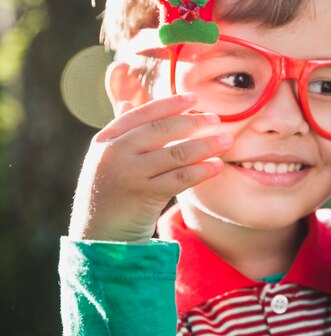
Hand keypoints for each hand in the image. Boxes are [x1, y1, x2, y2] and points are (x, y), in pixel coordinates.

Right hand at [69, 93, 232, 242]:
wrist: (99, 236)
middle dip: (193, 122)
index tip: (194, 98)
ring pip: (176, 154)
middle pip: (162, 130)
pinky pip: (180, 178)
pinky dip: (201, 170)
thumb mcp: (106, 158)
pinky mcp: (143, 196)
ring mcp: (128, 174)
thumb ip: (120, 131)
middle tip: (216, 119)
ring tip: (226, 141)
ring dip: (205, 145)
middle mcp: (114, 153)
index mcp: (106, 139)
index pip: (143, 113)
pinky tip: (217, 166)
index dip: (170, 104)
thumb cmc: (110, 192)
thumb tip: (127, 100)